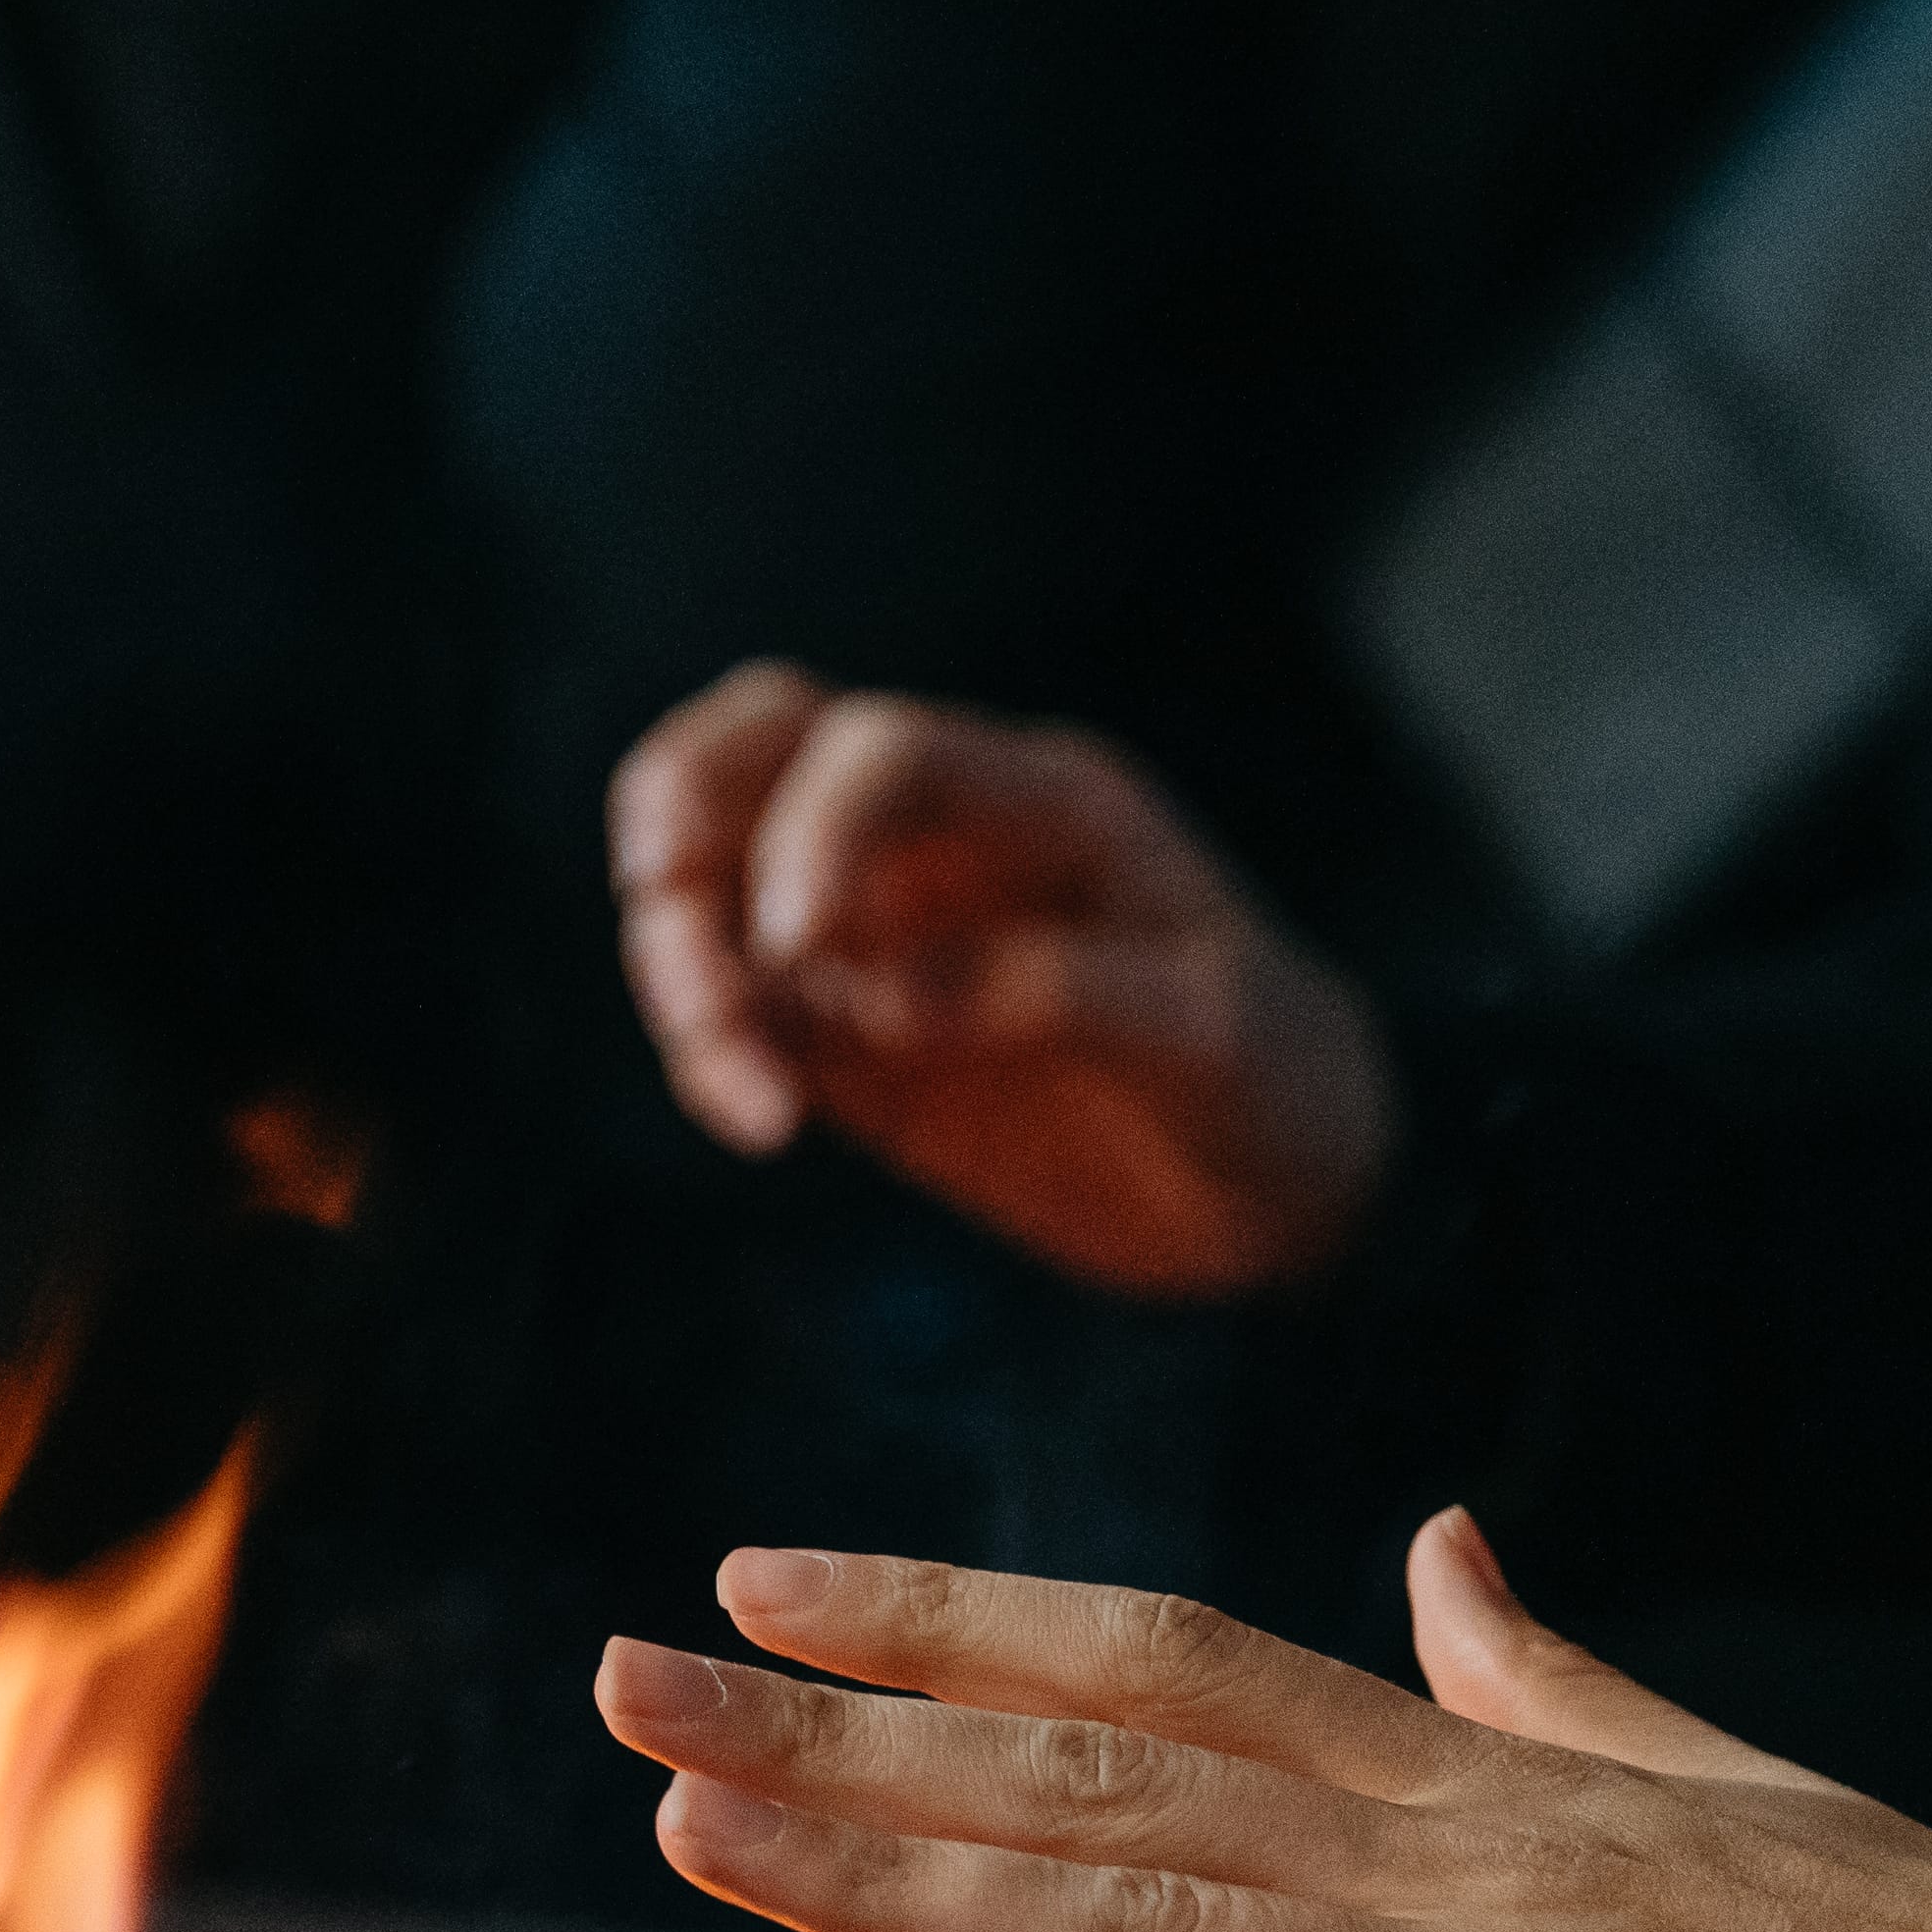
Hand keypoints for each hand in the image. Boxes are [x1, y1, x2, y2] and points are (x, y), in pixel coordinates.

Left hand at [586, 1512, 1931, 1931]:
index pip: (1156, 1664)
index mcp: (1464, 1782)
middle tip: (619, 1674)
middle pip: (1081, 1770)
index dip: (948, 1620)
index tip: (770, 1581)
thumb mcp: (1702, 1781)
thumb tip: (1435, 1547)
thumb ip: (1537, 1674)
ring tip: (678, 1823)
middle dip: (834, 1720)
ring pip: (1116, 1920)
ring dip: (881, 1872)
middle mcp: (1424, 1864)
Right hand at [607, 660, 1395, 1300]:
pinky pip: (740, 1015)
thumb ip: (1053, 993)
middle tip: (656, 893)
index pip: (883, 750)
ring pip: (718, 885)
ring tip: (743, 1083)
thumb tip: (882, 996)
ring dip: (684, 962)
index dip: (813, 822)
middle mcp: (940, 844)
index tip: (797, 941)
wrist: (1275, 1182)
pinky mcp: (849, 1036)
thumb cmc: (1266, 1073)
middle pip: (760, 749)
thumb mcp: (1206, 1032)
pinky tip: (764, 1123)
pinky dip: (714, 1057)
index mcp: (1038, 802)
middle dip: (681, 806)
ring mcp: (882, 936)